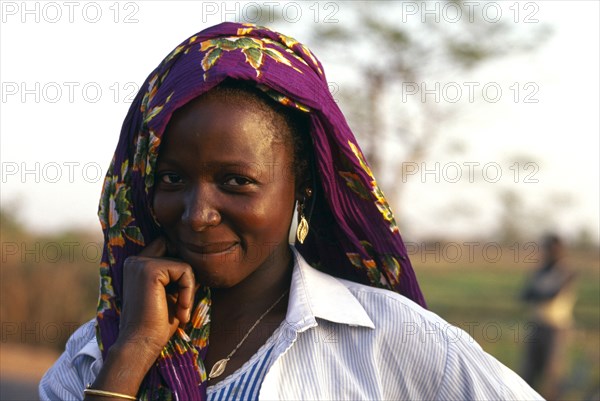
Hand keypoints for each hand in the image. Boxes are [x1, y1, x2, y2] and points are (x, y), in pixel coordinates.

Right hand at [88, 237, 195, 398]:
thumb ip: (181, 276)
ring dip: (189, 287)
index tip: (181, 296)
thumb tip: (201, 264)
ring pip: (183, 262)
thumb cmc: (157, 324)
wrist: (141, 345)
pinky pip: (185, 269)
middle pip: (176, 249)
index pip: (167, 247)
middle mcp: (135, 260)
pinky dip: (189, 290)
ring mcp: (141, 263)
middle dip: (186, 274)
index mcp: (137, 265)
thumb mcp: (172, 294)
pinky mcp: (150, 269)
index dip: (180, 267)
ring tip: (181, 311)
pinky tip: (181, 310)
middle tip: (183, 302)